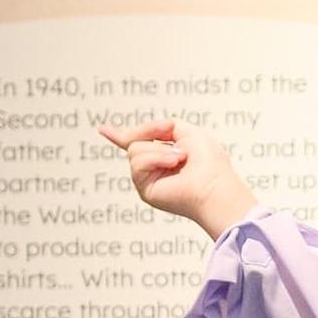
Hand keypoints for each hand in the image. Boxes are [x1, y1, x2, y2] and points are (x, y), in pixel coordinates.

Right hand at [96, 119, 258, 237]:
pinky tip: (174, 165)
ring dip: (160, 150)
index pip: (140, 143)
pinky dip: (156, 159)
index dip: (120, 135)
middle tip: (178, 145)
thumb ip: (157, 128)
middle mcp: (155, 167)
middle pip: (134, 140)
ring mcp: (149, 179)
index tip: (102, 129)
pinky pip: (137, 163)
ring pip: (134, 150)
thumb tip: (130, 134)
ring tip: (181, 160)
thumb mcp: (183, 131)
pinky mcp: (145, 190)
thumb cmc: (209, 161)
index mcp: (166, 153)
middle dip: (152, 132)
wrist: (215, 184)